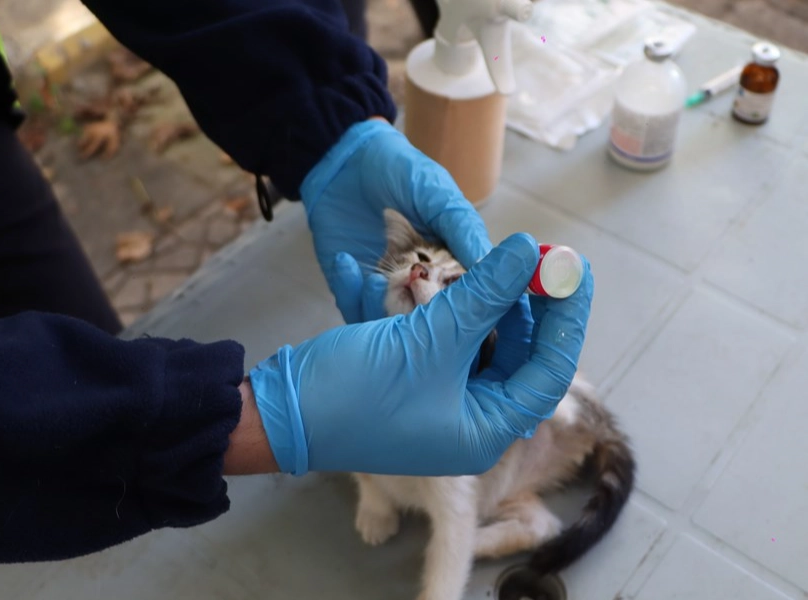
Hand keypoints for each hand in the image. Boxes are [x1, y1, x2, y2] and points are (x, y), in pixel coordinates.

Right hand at [249, 234, 593, 475]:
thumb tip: (529, 251)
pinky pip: (457, 341)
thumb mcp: (428, 340)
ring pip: (490, 346)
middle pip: (523, 358)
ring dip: (496, 304)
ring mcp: (445, 401)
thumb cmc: (357, 391)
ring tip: (507, 262)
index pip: (549, 371)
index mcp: (485, 430)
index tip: (576, 269)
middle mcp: (472, 420)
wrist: (281, 408)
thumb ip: (482, 294)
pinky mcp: (420, 379)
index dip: (568, 318)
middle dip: (533, 306)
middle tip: (541, 257)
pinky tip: (465, 280)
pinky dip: (463, 310)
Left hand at [301, 119, 494, 323]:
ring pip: (392, 327)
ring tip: (377, 281)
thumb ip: (461, 227)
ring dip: (382, 307)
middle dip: (420, 317)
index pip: (472, 301)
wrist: (344, 161)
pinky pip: (355, 309)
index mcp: (457, 264)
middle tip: (410, 298)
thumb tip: (489, 263)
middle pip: (432, 324)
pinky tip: (347, 261)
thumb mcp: (436, 192)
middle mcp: (426, 284)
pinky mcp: (355, 290)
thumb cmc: (398, 170)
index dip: (470, 312)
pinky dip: (351, 291)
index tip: (463, 313)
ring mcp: (390, 292)